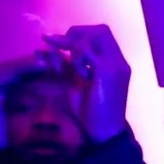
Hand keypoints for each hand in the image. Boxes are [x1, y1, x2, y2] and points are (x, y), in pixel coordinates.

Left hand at [42, 24, 130, 142]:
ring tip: (75, 68)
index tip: (52, 41)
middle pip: (101, 29)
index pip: (99, 34)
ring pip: (96, 35)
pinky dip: (78, 58)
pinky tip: (80, 75)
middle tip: (61, 47)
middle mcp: (119, 61)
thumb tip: (44, 48)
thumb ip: (63, 66)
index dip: (76, 33)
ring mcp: (116, 65)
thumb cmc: (91, 112)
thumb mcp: (73, 85)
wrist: (104, 133)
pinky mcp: (109, 72)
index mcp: (114, 63)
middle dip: (77, 34)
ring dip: (78, 47)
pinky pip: (90, 51)